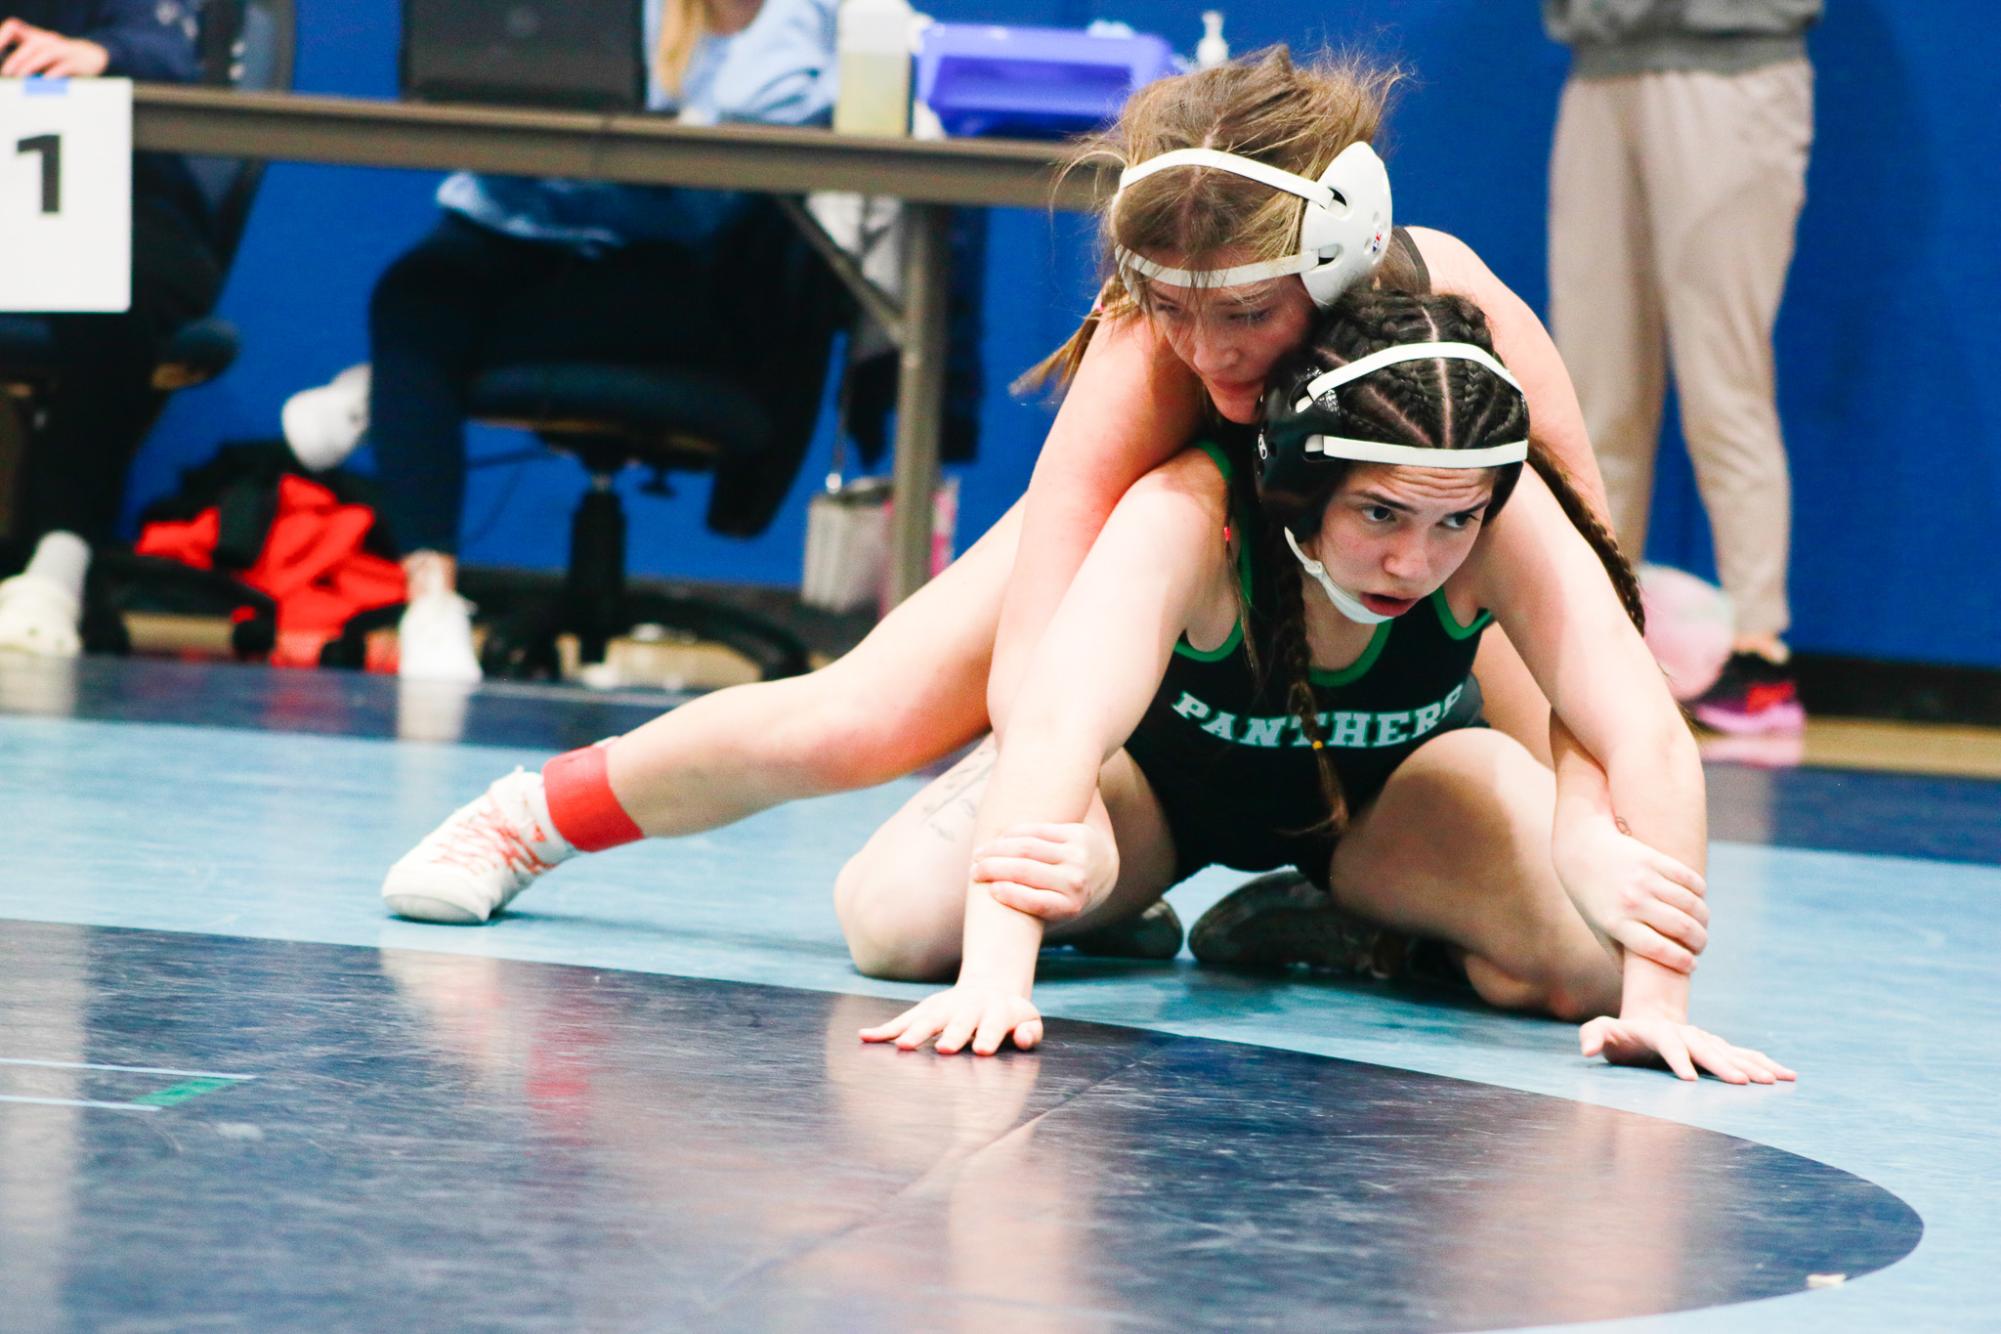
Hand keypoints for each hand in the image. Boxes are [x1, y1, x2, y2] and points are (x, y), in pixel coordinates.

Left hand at [0, 20, 109, 77]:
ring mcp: (62, 49)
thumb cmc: (59, 59)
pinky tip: (42, 83)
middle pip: (29, 45)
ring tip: (20, 80)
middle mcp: (47, 39)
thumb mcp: (40, 53)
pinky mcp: (74, 62)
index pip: (13, 27)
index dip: (1, 37)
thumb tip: (7, 71)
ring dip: (28, 68)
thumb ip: (24, 58)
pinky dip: (50, 75)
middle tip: (6, 74)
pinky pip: (61, 67)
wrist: (92, 57)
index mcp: (34, 35)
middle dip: (14, 61)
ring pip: (42, 54)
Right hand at [858, 983, 1042, 1055]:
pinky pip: (903, 1020)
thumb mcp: (1028, 1020)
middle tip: (944, 1049)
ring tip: (903, 1048)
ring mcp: (943, 1006)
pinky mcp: (925, 1010)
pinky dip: (885, 1030)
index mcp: (996, 1010)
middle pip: (958, 1020)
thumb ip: (1030, 1032)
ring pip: (927, 1018)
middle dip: (951, 1033)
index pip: (993, 1023)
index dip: (988, 1035)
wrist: (989, 987)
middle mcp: (967, 1006)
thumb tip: (1021, 1038)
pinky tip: (865, 1037)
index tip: (982, 1050)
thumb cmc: (1010, 1015)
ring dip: (914, 1032)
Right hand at [970, 821, 1117, 923]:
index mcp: (1071, 907)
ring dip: (997, 849)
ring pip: (1028, 847)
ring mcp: (1078, 855)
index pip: (1038, 902)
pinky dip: (1012, 834)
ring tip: (978, 855)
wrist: (1101, 868)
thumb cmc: (1062, 894)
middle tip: (974, 872)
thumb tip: (992, 928)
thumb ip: (1029, 913)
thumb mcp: (1054, 911)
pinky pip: (1038, 830)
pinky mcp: (1077, 833)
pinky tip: (998, 839)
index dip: (1012, 895)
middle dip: (994, 869)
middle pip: (1027, 870)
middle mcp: (1077, 881)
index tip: (990, 890)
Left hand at [1553, 820, 1708, 972]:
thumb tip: (1640, 987)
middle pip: (1682, 928)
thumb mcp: (1598, 928)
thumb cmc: (1591, 896)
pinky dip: (1700, 893)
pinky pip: (1690, 879)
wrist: (1581, 849)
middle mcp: (1631, 901)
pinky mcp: (1654, 859)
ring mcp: (1643, 879)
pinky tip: (1697, 900)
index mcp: (1616, 923)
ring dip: (1704, 919)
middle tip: (1700, 945)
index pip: (1659, 950)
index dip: (1682, 961)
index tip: (1692, 965)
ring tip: (1701, 925)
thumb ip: (1619, 956)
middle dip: (1700, 942)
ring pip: (1691, 904)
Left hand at [1580, 1014, 1796, 1084]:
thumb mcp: (1604, 1032)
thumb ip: (1594, 1035)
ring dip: (1751, 1065)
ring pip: (1731, 1052)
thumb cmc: (1623, 1035)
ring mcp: (1705, 1040)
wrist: (1650, 1020)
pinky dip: (1763, 1063)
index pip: (1669, 1044)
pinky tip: (1786, 1075)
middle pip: (1706, 1049)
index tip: (1688, 1078)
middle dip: (1723, 1065)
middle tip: (1742, 1083)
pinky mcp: (1718, 1048)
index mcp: (1659, 1031)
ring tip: (1774, 1080)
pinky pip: (1744, 1055)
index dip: (1677, 1059)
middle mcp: (1687, 1033)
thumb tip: (1585, 1049)